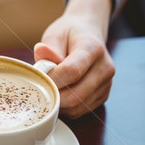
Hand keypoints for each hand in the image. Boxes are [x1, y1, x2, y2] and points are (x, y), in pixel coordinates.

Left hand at [34, 0, 114, 118]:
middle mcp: (104, 68)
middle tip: (39, 86)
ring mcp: (106, 84)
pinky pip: (80, 110)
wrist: (87, 33)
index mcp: (93, 48)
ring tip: (49, 88)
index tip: (38, 78)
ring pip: (77, 107)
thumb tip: (40, 53)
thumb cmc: (69, 34)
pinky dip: (66, 107)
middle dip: (53, 95)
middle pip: (76, 95)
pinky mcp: (103, 96)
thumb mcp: (56, 34)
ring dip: (58, 103)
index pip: (72, 71)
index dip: (51, 79)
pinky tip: (59, 93)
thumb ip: (49, 48)